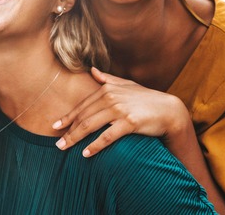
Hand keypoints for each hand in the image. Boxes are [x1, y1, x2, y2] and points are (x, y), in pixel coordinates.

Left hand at [52, 67, 189, 156]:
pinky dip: (95, 145)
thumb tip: (93, 71)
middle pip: (83, 117)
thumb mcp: (127, 85)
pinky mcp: (129, 122)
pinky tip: (86, 153)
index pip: (83, 105)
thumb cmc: (146, 98)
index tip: (55, 127)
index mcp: (107, 88)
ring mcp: (120, 109)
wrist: (169, 110)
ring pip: (91, 126)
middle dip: (68, 131)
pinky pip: (107, 136)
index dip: (68, 117)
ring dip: (75, 138)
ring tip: (64, 148)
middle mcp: (111, 97)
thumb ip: (108, 79)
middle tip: (57, 144)